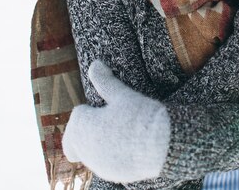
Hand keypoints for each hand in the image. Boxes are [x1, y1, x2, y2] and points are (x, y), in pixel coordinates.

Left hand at [62, 59, 169, 182]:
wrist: (162, 144)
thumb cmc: (140, 115)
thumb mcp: (122, 94)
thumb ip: (105, 81)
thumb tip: (95, 64)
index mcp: (82, 127)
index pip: (77, 115)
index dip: (90, 108)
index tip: (103, 106)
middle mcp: (85, 150)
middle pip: (77, 138)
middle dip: (86, 129)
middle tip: (106, 119)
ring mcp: (98, 164)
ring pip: (89, 152)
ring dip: (97, 142)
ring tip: (120, 130)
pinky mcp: (112, 174)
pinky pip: (104, 162)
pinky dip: (110, 154)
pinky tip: (128, 145)